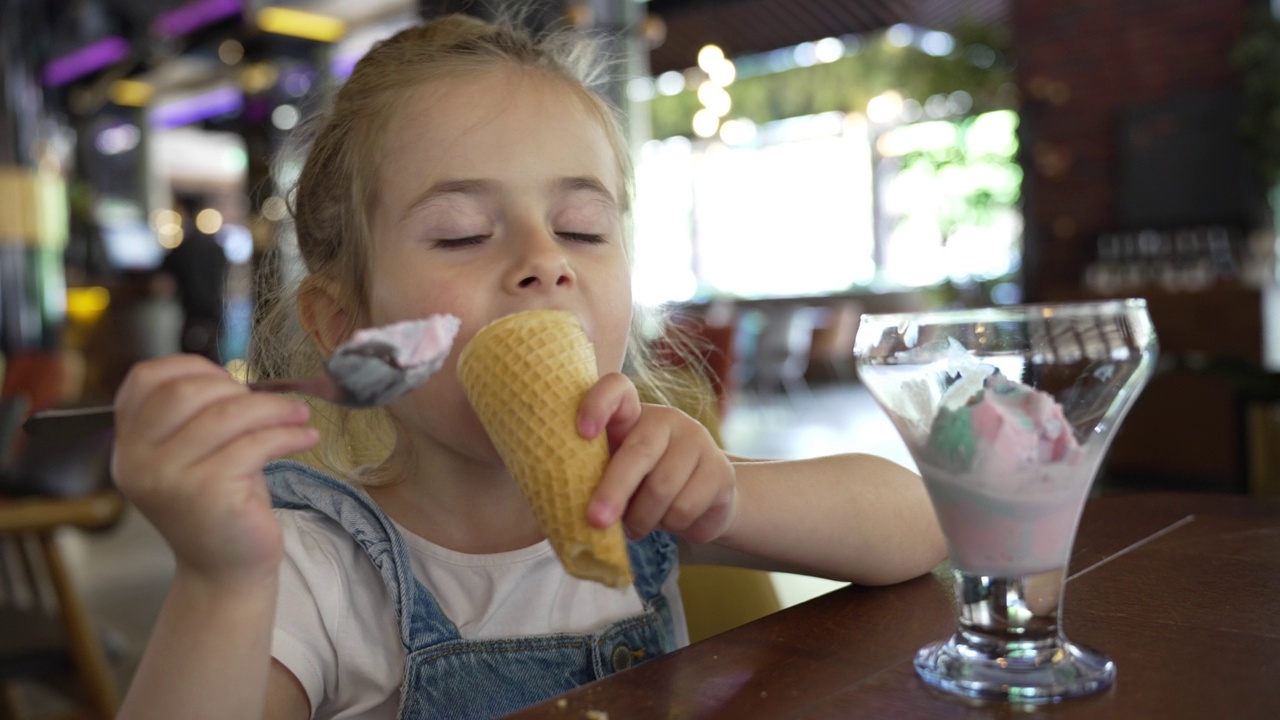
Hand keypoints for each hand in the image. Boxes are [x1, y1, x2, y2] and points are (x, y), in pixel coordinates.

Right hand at [112, 355, 318, 589]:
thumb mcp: (195, 454)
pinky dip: (288, 435)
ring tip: (298, 415)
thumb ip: (197, 415)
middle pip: (186, 391)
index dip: (191, 368)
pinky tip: (306, 439)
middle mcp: (138, 460)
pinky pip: (254, 444)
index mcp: (130, 444)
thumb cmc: (218, 504)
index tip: (231, 379)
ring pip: (226, 415)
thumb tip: (235, 375)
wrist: (225, 569)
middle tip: (271, 403)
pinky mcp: (208, 493)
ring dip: (273, 408)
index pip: (145, 380)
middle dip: (236, 388)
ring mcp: (169, 478)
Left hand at [578, 372, 735, 543]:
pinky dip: (672, 526)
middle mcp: (667, 419)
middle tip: (596, 520)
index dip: (598, 404)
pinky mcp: (721, 471)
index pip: (616, 388)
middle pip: (640, 451)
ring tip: (637, 525)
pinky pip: (687, 507)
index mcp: (632, 415)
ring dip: (643, 519)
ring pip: (663, 489)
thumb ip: (594, 478)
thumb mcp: (614, 474)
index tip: (583, 433)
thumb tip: (570, 507)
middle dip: (614, 489)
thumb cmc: (642, 485)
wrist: (701, 501)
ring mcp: (698, 441)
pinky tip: (671, 521)